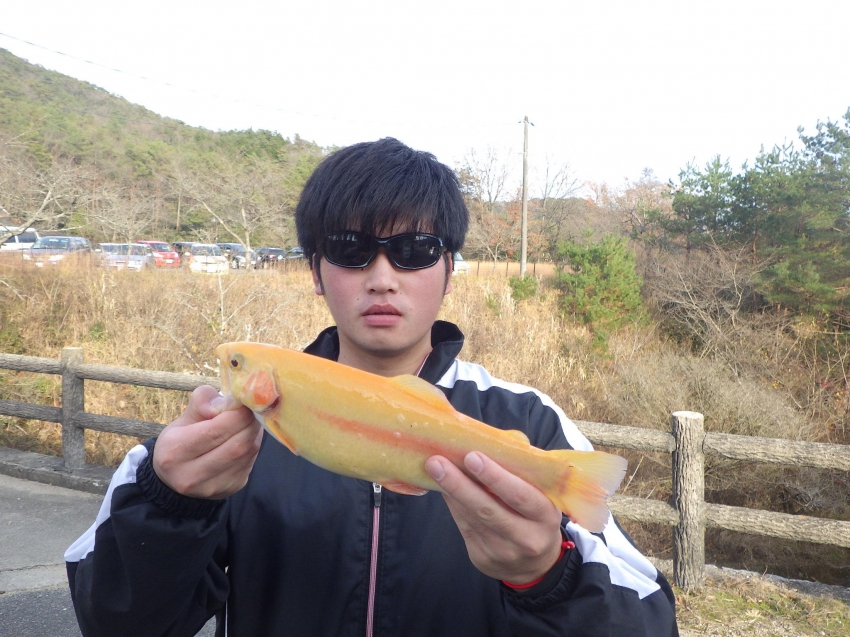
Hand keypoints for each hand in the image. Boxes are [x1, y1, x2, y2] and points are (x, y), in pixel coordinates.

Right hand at [153, 385, 262, 498]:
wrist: (175, 479)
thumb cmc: (180, 441)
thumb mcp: (184, 418)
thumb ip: (204, 402)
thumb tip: (230, 401)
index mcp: (176, 451)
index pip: (216, 431)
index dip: (238, 414)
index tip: (244, 401)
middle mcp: (192, 475)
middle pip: (237, 445)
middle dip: (250, 423)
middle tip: (252, 408)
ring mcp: (213, 486)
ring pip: (248, 454)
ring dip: (254, 433)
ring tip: (249, 421)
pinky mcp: (231, 488)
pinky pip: (250, 463)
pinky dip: (252, 446)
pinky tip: (246, 437)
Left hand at [424, 451, 563, 583]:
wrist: (536, 564)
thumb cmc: (536, 515)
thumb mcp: (542, 496)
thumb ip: (522, 473)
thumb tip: (490, 443)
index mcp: (545, 516)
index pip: (520, 496)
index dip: (496, 477)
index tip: (472, 456)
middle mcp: (526, 538)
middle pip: (488, 510)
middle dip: (460, 485)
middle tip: (438, 462)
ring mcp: (502, 551)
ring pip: (471, 518)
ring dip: (450, 491)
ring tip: (433, 468)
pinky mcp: (482, 558)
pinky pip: (463, 526)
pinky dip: (452, 503)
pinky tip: (441, 486)